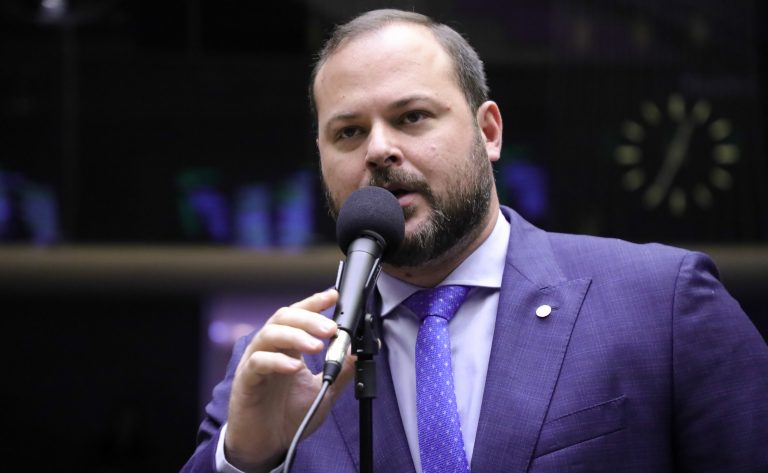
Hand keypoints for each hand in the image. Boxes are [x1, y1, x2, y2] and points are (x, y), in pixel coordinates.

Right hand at [223, 289, 354, 471]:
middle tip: (330, 329)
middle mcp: (271, 348)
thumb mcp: (324, 390)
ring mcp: (256, 362)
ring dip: (295, 336)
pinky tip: (295, 367)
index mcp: (288, 347)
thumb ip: (341, 369)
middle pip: (284, 318)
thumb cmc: (290, 415)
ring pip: (270, 334)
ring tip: (316, 346)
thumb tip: (358, 350)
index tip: (333, 296)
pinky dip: (278, 361)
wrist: (269, 445)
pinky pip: (258, 362)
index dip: (314, 303)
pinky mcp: (246, 380)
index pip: (299, 315)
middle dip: (309, 319)